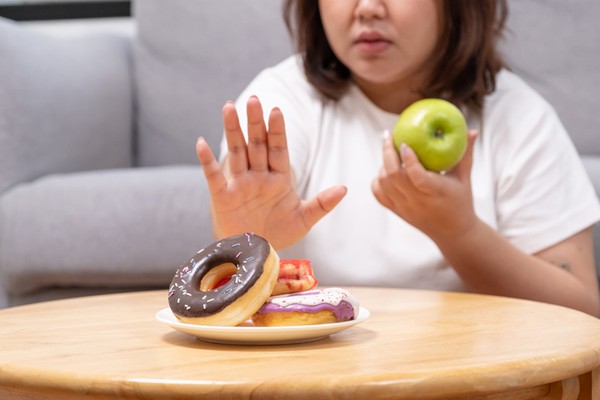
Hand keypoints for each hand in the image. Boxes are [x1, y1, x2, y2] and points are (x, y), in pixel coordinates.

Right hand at [196, 96, 346, 248]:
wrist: (257, 254)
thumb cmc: (280, 233)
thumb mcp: (304, 219)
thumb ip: (322, 203)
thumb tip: (345, 188)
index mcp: (279, 178)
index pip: (278, 149)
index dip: (277, 131)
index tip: (276, 111)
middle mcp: (258, 176)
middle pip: (257, 144)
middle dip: (255, 123)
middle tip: (254, 100)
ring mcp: (239, 184)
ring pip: (236, 152)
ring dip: (232, 130)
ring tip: (229, 107)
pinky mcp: (222, 196)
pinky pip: (213, 175)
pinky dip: (207, 160)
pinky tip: (201, 142)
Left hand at [371, 130, 478, 240]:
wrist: (453, 232)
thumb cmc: (461, 200)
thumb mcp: (464, 177)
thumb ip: (466, 153)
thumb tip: (472, 130)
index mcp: (436, 192)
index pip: (417, 177)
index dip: (409, 159)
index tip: (404, 143)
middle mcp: (417, 201)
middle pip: (394, 176)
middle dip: (387, 153)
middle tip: (389, 136)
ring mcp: (404, 207)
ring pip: (383, 183)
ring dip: (383, 164)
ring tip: (389, 150)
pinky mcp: (397, 211)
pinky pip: (379, 194)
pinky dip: (378, 179)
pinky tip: (385, 169)